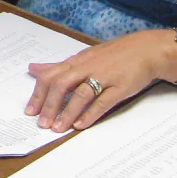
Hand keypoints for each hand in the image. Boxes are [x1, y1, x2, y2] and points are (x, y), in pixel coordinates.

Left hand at [25, 30, 176, 131]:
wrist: (146, 50)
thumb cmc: (113, 55)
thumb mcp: (83, 57)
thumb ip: (58, 66)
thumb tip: (33, 68)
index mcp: (76, 62)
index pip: (50, 76)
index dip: (38, 93)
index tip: (30, 110)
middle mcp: (87, 67)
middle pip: (61, 84)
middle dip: (49, 105)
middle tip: (41, 123)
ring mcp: (104, 77)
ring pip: (81, 94)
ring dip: (67, 112)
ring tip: (57, 128)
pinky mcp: (121, 86)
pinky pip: (103, 101)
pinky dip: (90, 114)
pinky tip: (80, 125)